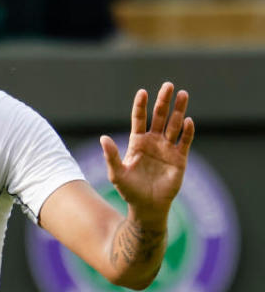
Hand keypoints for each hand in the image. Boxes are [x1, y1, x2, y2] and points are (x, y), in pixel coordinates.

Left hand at [100, 82, 194, 220]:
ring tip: (183, 94)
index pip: (139, 119)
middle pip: (160, 117)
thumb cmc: (129, 190)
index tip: (143, 92)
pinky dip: (187, 132)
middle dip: (164, 101)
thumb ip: (111, 155)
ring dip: (179, 110)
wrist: (147, 206)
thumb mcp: (117, 172)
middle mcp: (153, 142)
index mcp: (137, 142)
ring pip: (175, 125)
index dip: (141, 106)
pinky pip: (184, 142)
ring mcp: (167, 149)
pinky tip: (188, 120)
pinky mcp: (180, 159)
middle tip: (168, 85)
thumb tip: (103, 138)